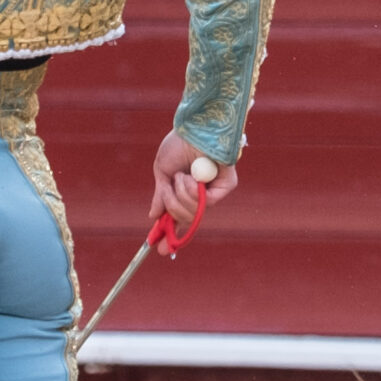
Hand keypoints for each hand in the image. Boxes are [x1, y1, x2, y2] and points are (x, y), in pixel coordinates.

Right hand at [150, 131, 234, 247]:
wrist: (192, 129)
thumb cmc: (178, 144)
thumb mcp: (162, 172)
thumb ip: (161, 195)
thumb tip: (153, 216)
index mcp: (186, 191)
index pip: (179, 220)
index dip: (170, 236)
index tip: (159, 250)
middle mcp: (201, 194)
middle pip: (184, 219)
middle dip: (172, 207)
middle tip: (170, 188)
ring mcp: (214, 191)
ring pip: (193, 212)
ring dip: (181, 195)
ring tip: (182, 175)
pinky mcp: (226, 186)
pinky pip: (205, 203)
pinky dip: (192, 192)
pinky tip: (192, 177)